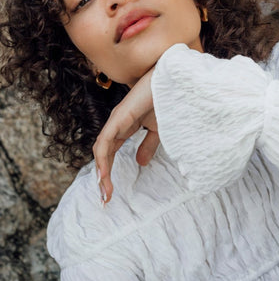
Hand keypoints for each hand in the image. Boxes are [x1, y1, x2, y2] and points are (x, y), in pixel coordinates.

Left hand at [93, 68, 159, 203]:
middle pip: (103, 154)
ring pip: (101, 150)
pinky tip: (104, 173)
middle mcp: (116, 124)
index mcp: (124, 126)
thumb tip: (140, 164)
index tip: (111, 193)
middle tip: (105, 199)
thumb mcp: (158, 130)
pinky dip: (102, 158)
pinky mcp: (119, 117)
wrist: (174, 81)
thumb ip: (148, 146)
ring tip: (104, 191)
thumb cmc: (167, 100)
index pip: (111, 152)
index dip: (109, 172)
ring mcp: (116, 120)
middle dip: (103, 178)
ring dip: (101, 172)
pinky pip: (105, 141)